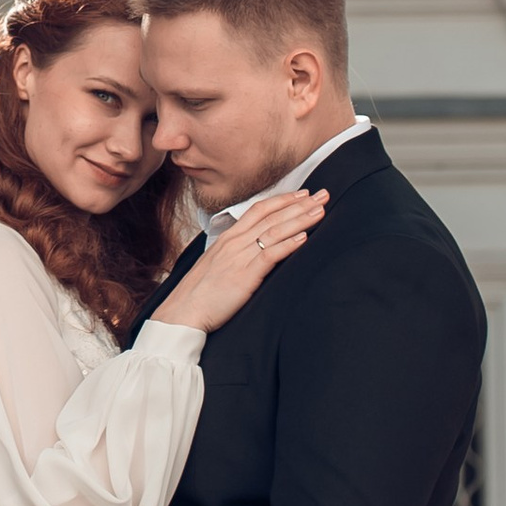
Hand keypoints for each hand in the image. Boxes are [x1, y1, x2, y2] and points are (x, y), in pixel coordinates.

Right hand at [150, 187, 326, 335]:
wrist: (182, 312)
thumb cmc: (199, 293)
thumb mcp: (217, 264)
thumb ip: (235, 253)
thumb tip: (253, 249)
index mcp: (228, 237)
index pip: (259, 210)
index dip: (283, 200)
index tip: (303, 194)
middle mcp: (234, 242)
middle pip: (271, 216)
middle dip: (299, 204)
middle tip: (323, 195)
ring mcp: (239, 257)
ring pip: (274, 231)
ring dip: (300, 219)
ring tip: (320, 211)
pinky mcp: (244, 275)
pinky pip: (269, 254)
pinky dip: (288, 244)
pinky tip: (304, 237)